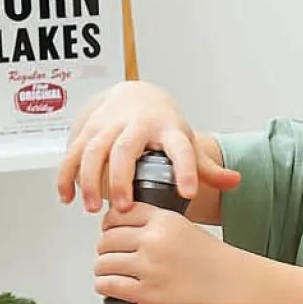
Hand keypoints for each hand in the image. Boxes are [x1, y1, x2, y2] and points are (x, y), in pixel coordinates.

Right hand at [56, 80, 239, 213]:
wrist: (134, 95)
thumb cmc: (163, 126)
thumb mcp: (186, 142)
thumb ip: (206, 168)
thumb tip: (235, 182)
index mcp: (168, 129)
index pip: (180, 148)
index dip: (185, 170)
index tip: (188, 193)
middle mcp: (136, 124)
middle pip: (125, 149)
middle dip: (121, 179)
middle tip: (124, 209)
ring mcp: (108, 125)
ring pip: (94, 150)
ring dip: (89, 180)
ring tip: (94, 209)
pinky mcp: (86, 130)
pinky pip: (72, 152)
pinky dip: (67, 176)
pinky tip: (68, 198)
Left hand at [94, 205, 236, 303]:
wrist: (232, 284)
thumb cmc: (213, 260)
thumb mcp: (185, 227)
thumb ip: (155, 225)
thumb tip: (122, 230)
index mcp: (163, 221)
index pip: (117, 214)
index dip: (109, 224)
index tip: (109, 231)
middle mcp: (154, 241)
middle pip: (106, 239)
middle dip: (105, 249)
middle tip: (110, 255)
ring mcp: (149, 267)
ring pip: (103, 263)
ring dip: (102, 269)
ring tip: (109, 273)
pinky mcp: (146, 293)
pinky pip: (108, 285)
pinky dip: (104, 286)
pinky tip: (110, 286)